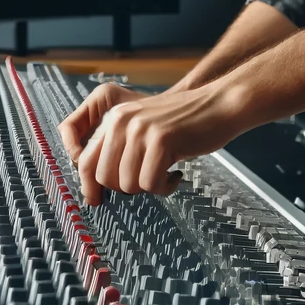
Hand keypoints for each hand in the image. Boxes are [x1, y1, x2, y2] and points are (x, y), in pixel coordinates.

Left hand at [57, 81, 244, 204]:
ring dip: (148, 187)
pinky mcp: (161, 140)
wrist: (219, 104)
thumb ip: (119, 148)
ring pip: (128, 184)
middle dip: (126, 188)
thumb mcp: (143, 128)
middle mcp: (122, 121)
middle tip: (147, 179)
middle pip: (105, 178)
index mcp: (114, 118)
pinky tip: (175, 174)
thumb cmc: (185, 122)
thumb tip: (96, 187)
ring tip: (165, 173)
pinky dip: (164, 187)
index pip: (85, 160)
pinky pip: (151, 183)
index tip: (97, 200)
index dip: (89, 186)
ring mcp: (141, 129)